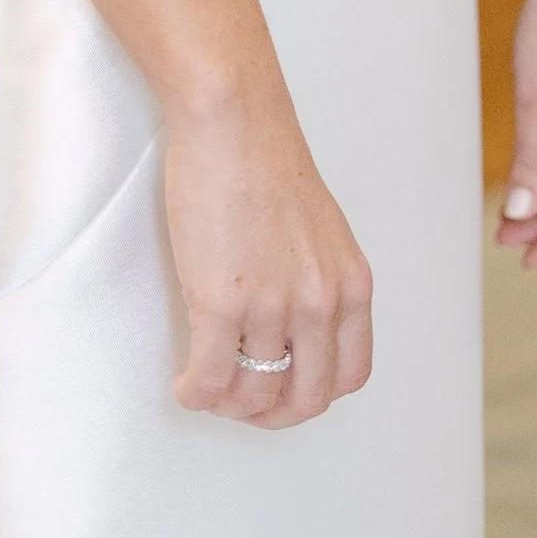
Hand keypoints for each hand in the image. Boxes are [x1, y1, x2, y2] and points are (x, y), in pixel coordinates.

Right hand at [166, 92, 373, 429]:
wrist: (233, 123)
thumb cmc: (265, 162)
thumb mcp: (321, 232)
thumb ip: (318, 281)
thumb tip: (292, 325)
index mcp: (351, 287)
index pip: (349, 376)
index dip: (313, 395)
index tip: (284, 389)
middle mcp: (321, 304)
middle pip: (306, 399)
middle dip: (271, 415)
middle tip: (242, 405)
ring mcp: (273, 307)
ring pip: (255, 395)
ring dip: (228, 405)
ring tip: (207, 390)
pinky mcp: (223, 303)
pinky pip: (211, 378)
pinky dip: (196, 393)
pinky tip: (185, 385)